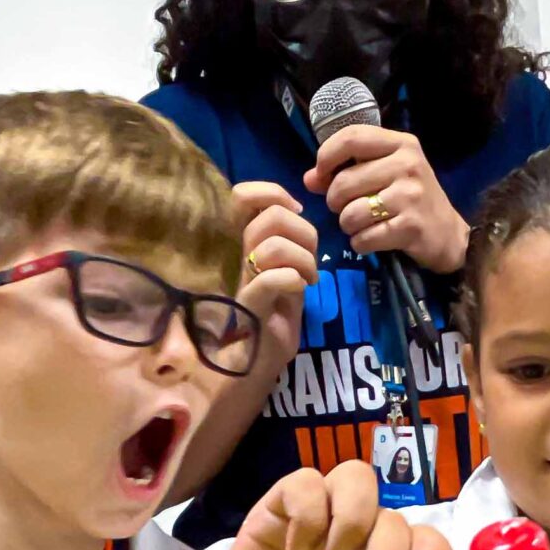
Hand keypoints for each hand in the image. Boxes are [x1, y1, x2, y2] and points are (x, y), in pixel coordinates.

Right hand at [235, 179, 321, 337]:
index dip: (272, 193)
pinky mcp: (251, 308)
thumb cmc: (276, 306)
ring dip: (303, 260)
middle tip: (311, 258)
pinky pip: (270, 279)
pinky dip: (293, 279)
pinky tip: (300, 289)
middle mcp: (238, 255)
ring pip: (272, 246)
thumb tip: (294, 206)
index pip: (242, 195)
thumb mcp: (285, 263)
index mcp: (245, 240)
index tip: (296, 211)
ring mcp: (242, 281)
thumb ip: (286, 235)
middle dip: (304, 232)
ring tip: (308, 278)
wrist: (262, 356)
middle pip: (270, 217)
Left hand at [306, 124, 468, 273]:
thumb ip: (347, 169)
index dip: (325, 157)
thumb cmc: (411, 199)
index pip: (350, 138)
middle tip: (346, 208)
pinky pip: (363, 238)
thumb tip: (309, 179)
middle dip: (335, 201)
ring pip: (350, 213)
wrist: (449, 235)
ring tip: (362, 224)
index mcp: (401, 144)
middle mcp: (408, 164)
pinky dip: (361, 243)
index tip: (320, 176)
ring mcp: (411, 196)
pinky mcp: (411, 227)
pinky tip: (372, 239)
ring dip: (348, 225)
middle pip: (343, 182)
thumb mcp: (385, 174)